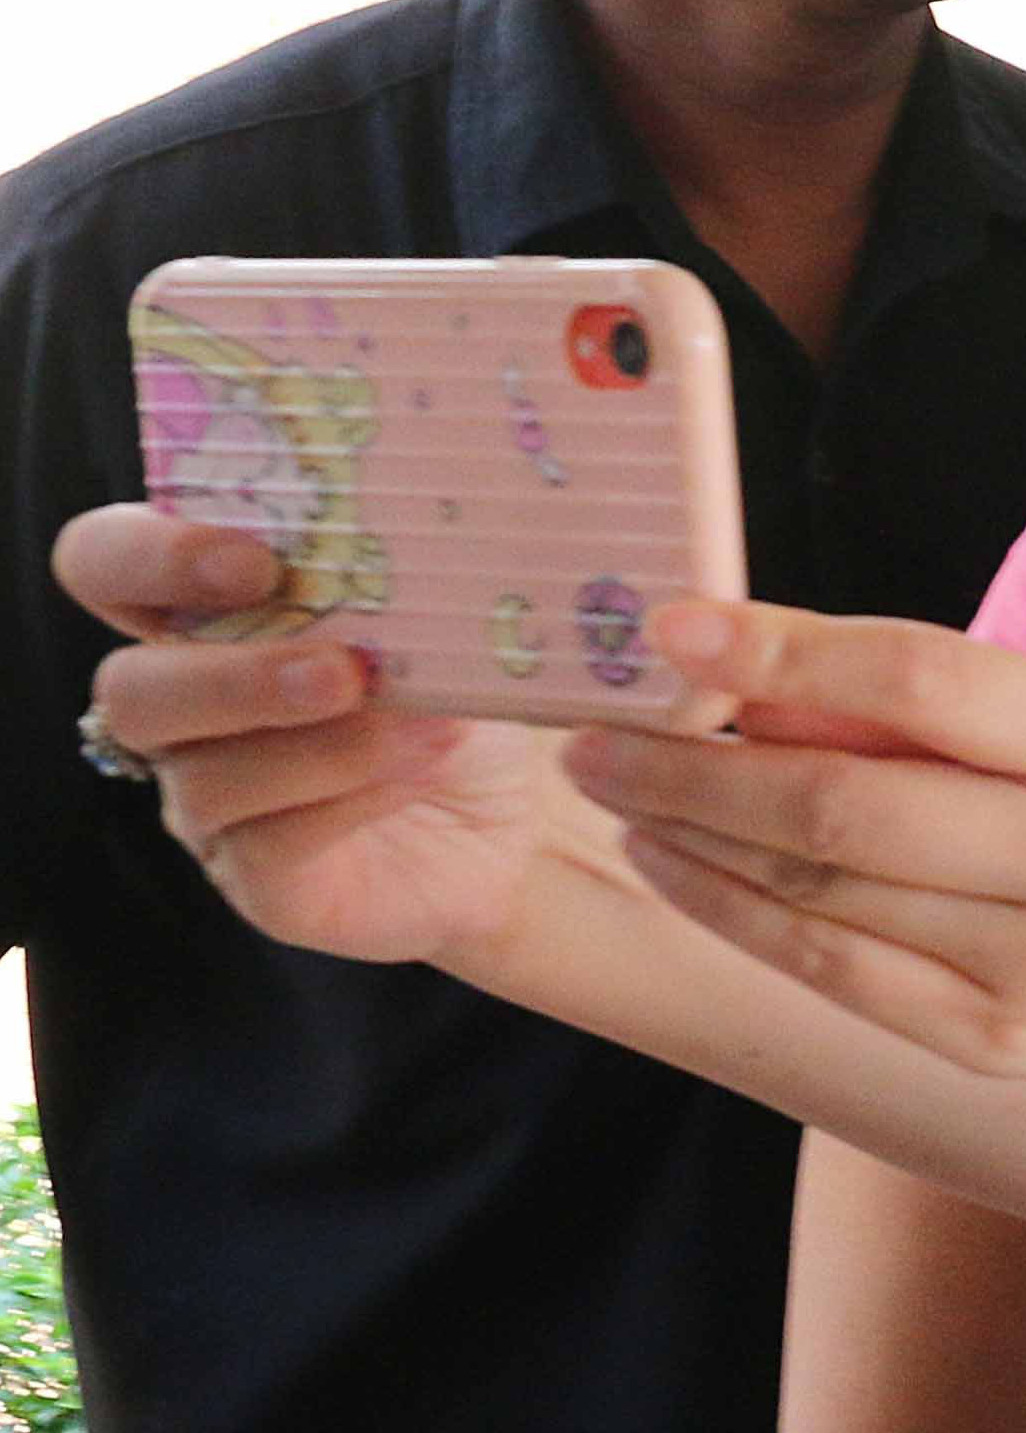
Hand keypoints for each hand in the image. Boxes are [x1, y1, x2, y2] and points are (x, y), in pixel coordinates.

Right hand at [56, 505, 577, 968]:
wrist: (512, 825)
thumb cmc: (453, 702)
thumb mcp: (438, 630)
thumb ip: (398, 586)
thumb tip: (428, 551)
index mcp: (199, 619)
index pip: (107, 565)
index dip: (150, 555)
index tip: (254, 560)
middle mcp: (182, 712)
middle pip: (131, 688)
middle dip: (232, 675)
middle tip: (345, 668)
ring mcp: (208, 804)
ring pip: (205, 775)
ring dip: (322, 745)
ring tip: (427, 727)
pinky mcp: (258, 880)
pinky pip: (268, 845)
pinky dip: (350, 799)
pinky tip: (419, 773)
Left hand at [559, 596, 1025, 1098]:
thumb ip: (919, 703)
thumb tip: (740, 675)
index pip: (923, 687)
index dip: (784, 655)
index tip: (670, 627)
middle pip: (843, 809)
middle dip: (691, 767)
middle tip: (595, 733)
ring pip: (819, 894)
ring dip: (693, 836)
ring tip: (620, 788)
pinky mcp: (996, 1046)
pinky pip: (832, 973)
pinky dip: (734, 913)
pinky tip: (680, 866)